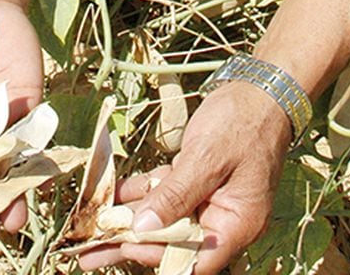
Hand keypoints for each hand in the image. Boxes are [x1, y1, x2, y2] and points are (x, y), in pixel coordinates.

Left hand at [78, 82, 292, 273]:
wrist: (260, 91)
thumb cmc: (243, 122)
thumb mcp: (207, 158)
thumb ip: (177, 194)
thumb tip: (143, 227)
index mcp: (236, 224)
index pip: (195, 259)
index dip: (159, 257)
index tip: (126, 247)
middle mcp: (221, 219)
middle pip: (171, 243)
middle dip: (131, 244)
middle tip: (89, 252)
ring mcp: (207, 201)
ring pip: (162, 218)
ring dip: (127, 221)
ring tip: (89, 229)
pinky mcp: (195, 182)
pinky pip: (163, 194)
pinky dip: (139, 193)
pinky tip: (110, 195)